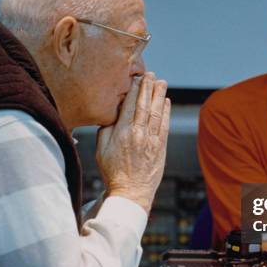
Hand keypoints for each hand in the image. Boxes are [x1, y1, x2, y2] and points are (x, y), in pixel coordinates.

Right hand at [95, 72, 170, 211]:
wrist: (131, 192)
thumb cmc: (113, 172)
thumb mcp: (101, 150)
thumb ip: (106, 129)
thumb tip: (113, 113)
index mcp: (122, 133)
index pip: (129, 105)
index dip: (134, 90)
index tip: (137, 78)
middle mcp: (138, 134)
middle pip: (144, 105)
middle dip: (148, 88)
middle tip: (151, 74)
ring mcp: (151, 140)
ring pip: (156, 113)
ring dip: (159, 96)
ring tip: (161, 82)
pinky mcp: (161, 147)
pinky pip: (164, 125)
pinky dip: (165, 112)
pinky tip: (166, 102)